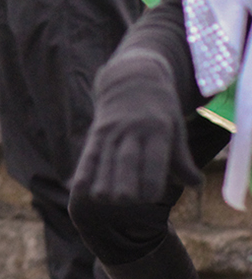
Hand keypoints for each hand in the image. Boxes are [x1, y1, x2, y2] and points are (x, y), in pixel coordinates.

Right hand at [72, 50, 199, 204]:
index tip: (151, 197)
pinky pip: (88, 156)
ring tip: (107, 200)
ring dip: (104, 184)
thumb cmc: (160, 109)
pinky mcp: (96, 133)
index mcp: (157, 130)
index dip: (151, 185)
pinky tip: (81, 192)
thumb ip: (182, 159)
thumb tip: (197, 186)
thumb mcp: (176, 128)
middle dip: (125, 187)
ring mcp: (111, 130)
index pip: (153, 162)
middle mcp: (131, 130)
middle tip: (127, 201)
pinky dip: (84, 174)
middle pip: (125, 162)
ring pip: (104, 161)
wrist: (131, 76)